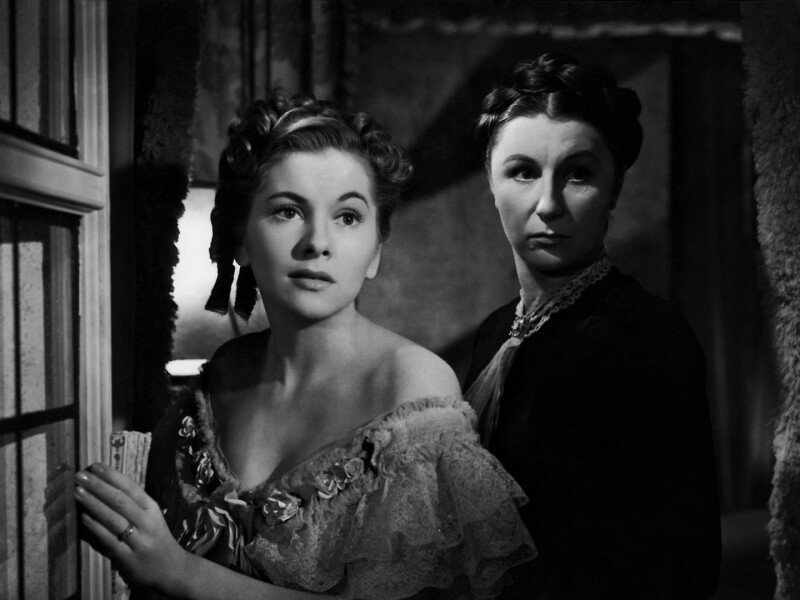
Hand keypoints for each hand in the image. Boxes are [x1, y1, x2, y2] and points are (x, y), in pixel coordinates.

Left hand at [74, 463, 187, 591]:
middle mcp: (147, 522)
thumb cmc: (155, 538)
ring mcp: (139, 540)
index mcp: (151, 508)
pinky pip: (109, 540)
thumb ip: (131, 505)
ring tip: (78, 492)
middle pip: (120, 501)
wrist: (170, 568)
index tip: (95, 466)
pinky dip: (95, 528)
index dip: (112, 476)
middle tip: (80, 475)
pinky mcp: (129, 557)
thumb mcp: (150, 517)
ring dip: (94, 504)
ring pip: (114, 519)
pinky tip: (84, 518)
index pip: (131, 487)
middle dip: (99, 486)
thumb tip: (103, 486)